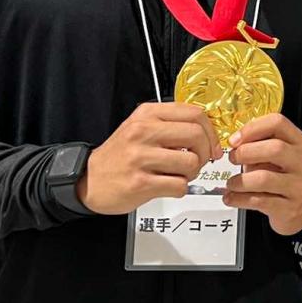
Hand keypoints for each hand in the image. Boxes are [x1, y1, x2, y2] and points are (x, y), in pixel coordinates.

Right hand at [79, 103, 219, 214]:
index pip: (194, 114)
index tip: (212, 144)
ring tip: (179, 174)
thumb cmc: (121, 155)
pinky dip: (180, 189)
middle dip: (205, 152)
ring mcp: (140, 157)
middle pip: (197, 135)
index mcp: (147, 114)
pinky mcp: (140, 183)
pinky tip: (168, 186)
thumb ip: (171, 124)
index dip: (211, 131)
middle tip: (198, 161)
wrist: (89, 180)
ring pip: (191, 162)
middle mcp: (143, 131)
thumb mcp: (141, 126)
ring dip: (192, 173)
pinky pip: (179, 185)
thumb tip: (208, 132)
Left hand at [223, 113, 301, 235]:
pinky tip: (231, 198)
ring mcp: (299, 186)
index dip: (252, 128)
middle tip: (232, 158)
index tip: (235, 139)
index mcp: (299, 142)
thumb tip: (234, 143)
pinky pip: (259, 201)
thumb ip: (260, 145)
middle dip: (246, 152)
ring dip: (240, 181)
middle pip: (275, 148)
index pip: (278, 123)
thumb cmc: (283, 178)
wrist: (301, 210)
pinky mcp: (290, 208)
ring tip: (231, 183)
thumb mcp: (278, 157)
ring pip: (264, 178)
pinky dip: (239, 199)